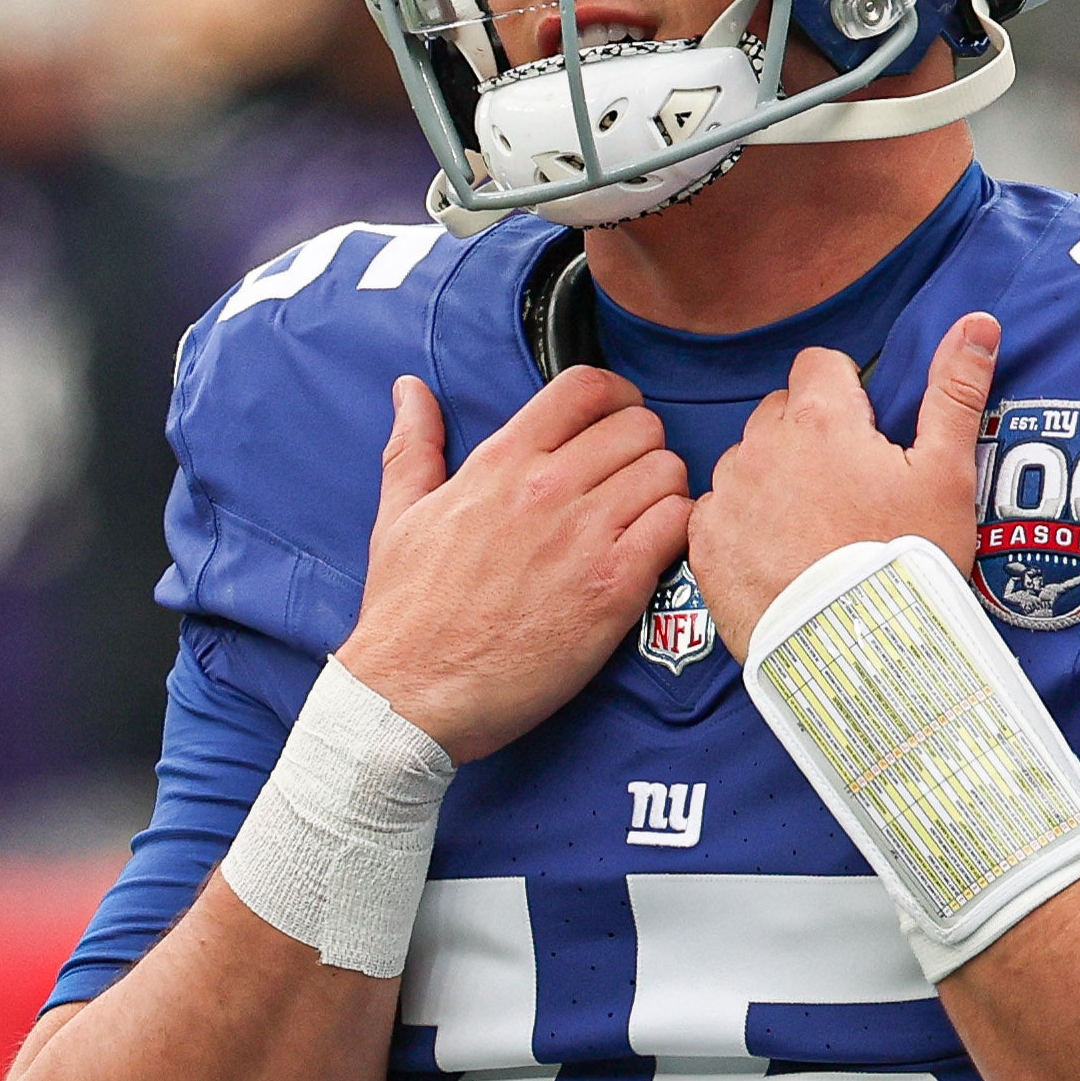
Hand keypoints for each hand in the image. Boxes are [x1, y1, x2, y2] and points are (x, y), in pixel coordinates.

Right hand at [336, 367, 692, 761]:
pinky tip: (653, 557)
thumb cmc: (407, 613)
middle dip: (645, 449)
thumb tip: (410, 389)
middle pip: (641, 426)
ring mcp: (584, 535)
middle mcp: (546, 487)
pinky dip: (679, 534)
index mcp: (500, 462)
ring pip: (668, 471)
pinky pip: (679, 526)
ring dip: (665, 493)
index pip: (586, 386)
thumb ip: (414, 445)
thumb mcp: (400, 515)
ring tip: (644, 524)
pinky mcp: (613, 588)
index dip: (617, 397)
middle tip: (631, 485)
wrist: (413, 694)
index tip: (617, 423)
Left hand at [695, 312, 998, 657]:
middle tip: (845, 490)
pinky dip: (742, 525)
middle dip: (808, 436)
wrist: (858, 653)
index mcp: (821, 418)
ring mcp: (727, 494)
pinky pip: (717, 512)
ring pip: (747, 462)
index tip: (866, 436)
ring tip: (813, 530)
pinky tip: (778, 557)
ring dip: (773, 479)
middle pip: (780, 413)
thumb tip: (979, 320)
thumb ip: (955, 390)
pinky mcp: (704, 543)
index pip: (820, 366)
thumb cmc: (907, 560)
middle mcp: (762, 445)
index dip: (846, 395)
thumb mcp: (948, 475)